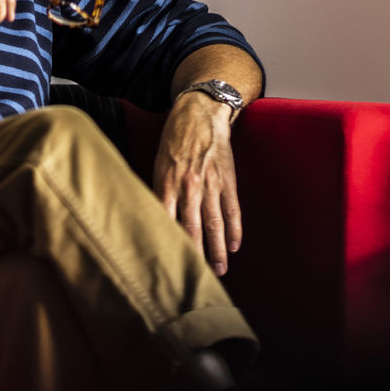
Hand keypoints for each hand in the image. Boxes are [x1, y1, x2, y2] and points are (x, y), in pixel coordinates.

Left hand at [153, 93, 240, 276]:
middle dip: (195, 255)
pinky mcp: (227, 179)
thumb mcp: (157, 163)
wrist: (200, 113)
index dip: (168, 243)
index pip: (166, 221)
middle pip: (192, 228)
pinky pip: (232, 209)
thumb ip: (158, 190)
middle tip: (197, 277)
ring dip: (218, 249)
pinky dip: (234, 228)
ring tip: (219, 269)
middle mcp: (189, 186)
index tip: (167, 264)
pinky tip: (235, 245)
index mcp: (167, 182)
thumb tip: (154, 218)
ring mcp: (211, 183)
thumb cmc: (173, 139)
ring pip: (214, 223)